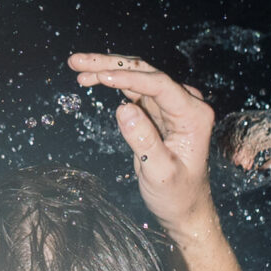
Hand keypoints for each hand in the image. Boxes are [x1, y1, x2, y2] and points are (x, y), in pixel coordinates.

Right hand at [70, 54, 217, 237]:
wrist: (185, 208)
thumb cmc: (176, 195)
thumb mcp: (159, 173)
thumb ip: (143, 140)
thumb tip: (123, 107)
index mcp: (193, 115)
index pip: (159, 85)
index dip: (128, 79)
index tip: (101, 77)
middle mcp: (186, 103)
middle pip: (145, 73)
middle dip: (110, 65)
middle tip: (76, 61)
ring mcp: (172, 105)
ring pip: (137, 77)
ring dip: (107, 70)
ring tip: (77, 66)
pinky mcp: (159, 110)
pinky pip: (134, 88)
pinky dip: (112, 83)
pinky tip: (91, 79)